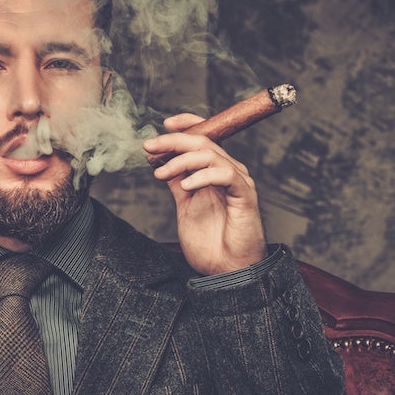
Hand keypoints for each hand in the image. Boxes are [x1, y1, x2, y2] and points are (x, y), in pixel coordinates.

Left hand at [143, 113, 266, 275]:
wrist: (228, 270)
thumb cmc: (211, 242)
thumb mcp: (185, 206)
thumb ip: (177, 182)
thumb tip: (160, 161)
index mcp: (215, 171)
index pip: (205, 136)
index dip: (187, 124)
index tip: (164, 125)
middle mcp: (228, 171)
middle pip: (203, 142)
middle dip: (173, 141)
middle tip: (149, 147)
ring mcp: (238, 182)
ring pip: (210, 155)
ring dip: (181, 160)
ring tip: (161, 173)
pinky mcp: (244, 195)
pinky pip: (225, 174)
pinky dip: (202, 176)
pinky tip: (186, 186)